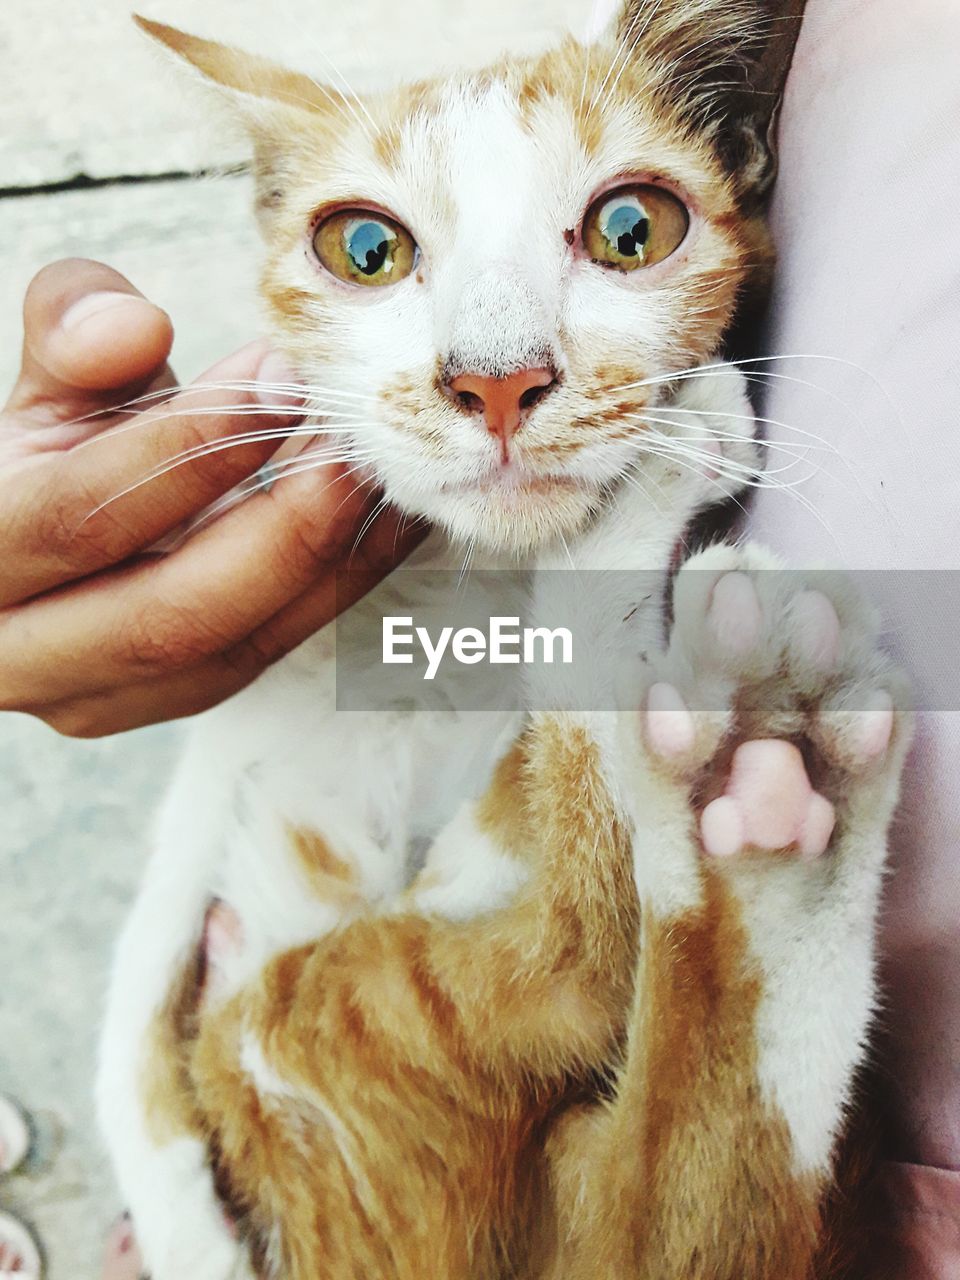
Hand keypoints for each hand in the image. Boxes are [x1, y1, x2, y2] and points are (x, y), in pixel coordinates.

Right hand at [0, 258, 420, 736]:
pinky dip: (335, 590)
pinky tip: (385, 526)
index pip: (77, 517)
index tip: (279, 379)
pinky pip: (263, 657)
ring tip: (383, 480)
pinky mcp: (167, 701)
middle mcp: (22, 654)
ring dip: (325, 566)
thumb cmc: (54, 450)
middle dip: (281, 530)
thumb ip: (73, 333)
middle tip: (356, 449)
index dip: (185, 449)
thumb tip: (134, 328)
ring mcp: (96, 697)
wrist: (51, 542)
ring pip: (228, 652)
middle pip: (166, 617)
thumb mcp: (49, 382)